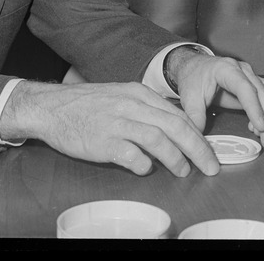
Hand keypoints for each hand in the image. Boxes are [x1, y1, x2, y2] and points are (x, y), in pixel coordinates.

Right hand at [0, 80, 220, 176]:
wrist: (52, 107)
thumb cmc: (87, 104)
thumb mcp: (120, 96)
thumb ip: (145, 110)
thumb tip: (172, 130)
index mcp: (138, 93)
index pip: (178, 114)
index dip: (198, 135)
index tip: (209, 151)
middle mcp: (132, 105)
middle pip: (175, 126)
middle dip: (198, 149)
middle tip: (211, 166)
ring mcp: (117, 123)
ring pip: (158, 139)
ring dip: (176, 159)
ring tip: (184, 171)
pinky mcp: (104, 141)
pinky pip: (132, 155)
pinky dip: (144, 165)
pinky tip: (146, 170)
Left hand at [167, 49, 263, 149]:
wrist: (195, 66)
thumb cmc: (193, 78)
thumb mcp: (189, 98)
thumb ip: (195, 118)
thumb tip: (200, 143)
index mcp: (225, 69)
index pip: (245, 88)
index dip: (254, 108)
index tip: (261, 127)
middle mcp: (243, 70)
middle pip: (263, 93)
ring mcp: (251, 75)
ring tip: (263, 136)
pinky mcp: (255, 83)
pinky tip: (260, 125)